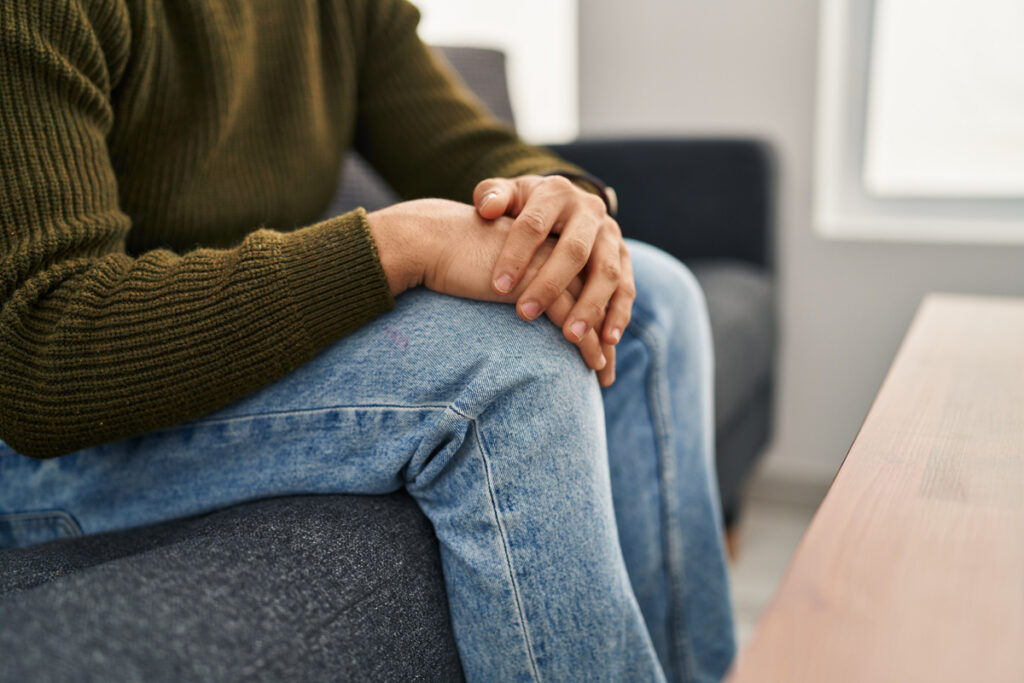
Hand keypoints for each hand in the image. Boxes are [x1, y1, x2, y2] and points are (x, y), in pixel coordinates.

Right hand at [367, 199, 612, 381]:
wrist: (431, 241)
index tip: (602, 353)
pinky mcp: (534, 275)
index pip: (588, 283)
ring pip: (589, 304)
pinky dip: (582, 339)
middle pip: (596, 295)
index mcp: (553, 242)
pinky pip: (569, 310)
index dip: (598, 319)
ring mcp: (549, 260)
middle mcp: (558, 246)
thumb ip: (519, 286)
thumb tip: (525, 317)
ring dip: (598, 342)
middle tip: (607, 374)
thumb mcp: (498, 272)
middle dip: (606, 336)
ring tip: (600, 374)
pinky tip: (589, 362)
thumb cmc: (458, 260)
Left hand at [473, 175, 634, 362]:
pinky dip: (619, 314)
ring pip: (606, 272)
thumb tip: (487, 208)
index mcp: (555, 192)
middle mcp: (589, 211)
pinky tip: (607, 340)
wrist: (561, 206)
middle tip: (525, 314)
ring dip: (590, 307)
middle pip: (574, 250)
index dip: (516, 256)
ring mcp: (611, 235)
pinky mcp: (624, 258)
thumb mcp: (506, 195)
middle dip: (550, 285)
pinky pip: (627, 288)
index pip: (534, 225)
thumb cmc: (522, 207)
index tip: (498, 287)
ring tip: (571, 337)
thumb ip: (491, 196)